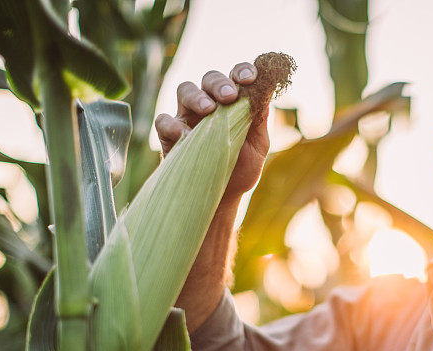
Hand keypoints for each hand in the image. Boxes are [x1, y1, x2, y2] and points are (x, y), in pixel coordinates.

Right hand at [155, 62, 268, 204]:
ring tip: (208, 109)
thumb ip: (259, 118)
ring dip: (197, 96)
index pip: (236, 77)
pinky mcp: (169, 135)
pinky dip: (173, 124)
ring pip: (185, 90)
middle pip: (210, 78)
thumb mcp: (258, 145)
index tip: (250, 78)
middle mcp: (210, 104)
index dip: (242, 71)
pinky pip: (164, 121)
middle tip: (230, 96)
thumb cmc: (241, 168)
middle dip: (220, 83)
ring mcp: (188, 117)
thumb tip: (269, 88)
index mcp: (232, 103)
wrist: (222, 197)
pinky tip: (186, 136)